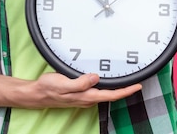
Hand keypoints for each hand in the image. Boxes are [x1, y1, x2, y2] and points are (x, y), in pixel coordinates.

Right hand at [27, 72, 141, 108]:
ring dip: (116, 88)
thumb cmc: (49, 88)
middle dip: (125, 90)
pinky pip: (97, 91)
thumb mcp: (63, 83)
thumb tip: (96, 77)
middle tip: (137, 82)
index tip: (137, 86)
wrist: (38, 93)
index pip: (111, 95)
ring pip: (105, 93)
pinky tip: (107, 81)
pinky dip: (106, 86)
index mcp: (86, 96)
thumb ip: (80, 82)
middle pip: (111, 95)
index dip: (126, 91)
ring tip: (127, 81)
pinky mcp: (80, 94)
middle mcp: (87, 98)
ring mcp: (84, 97)